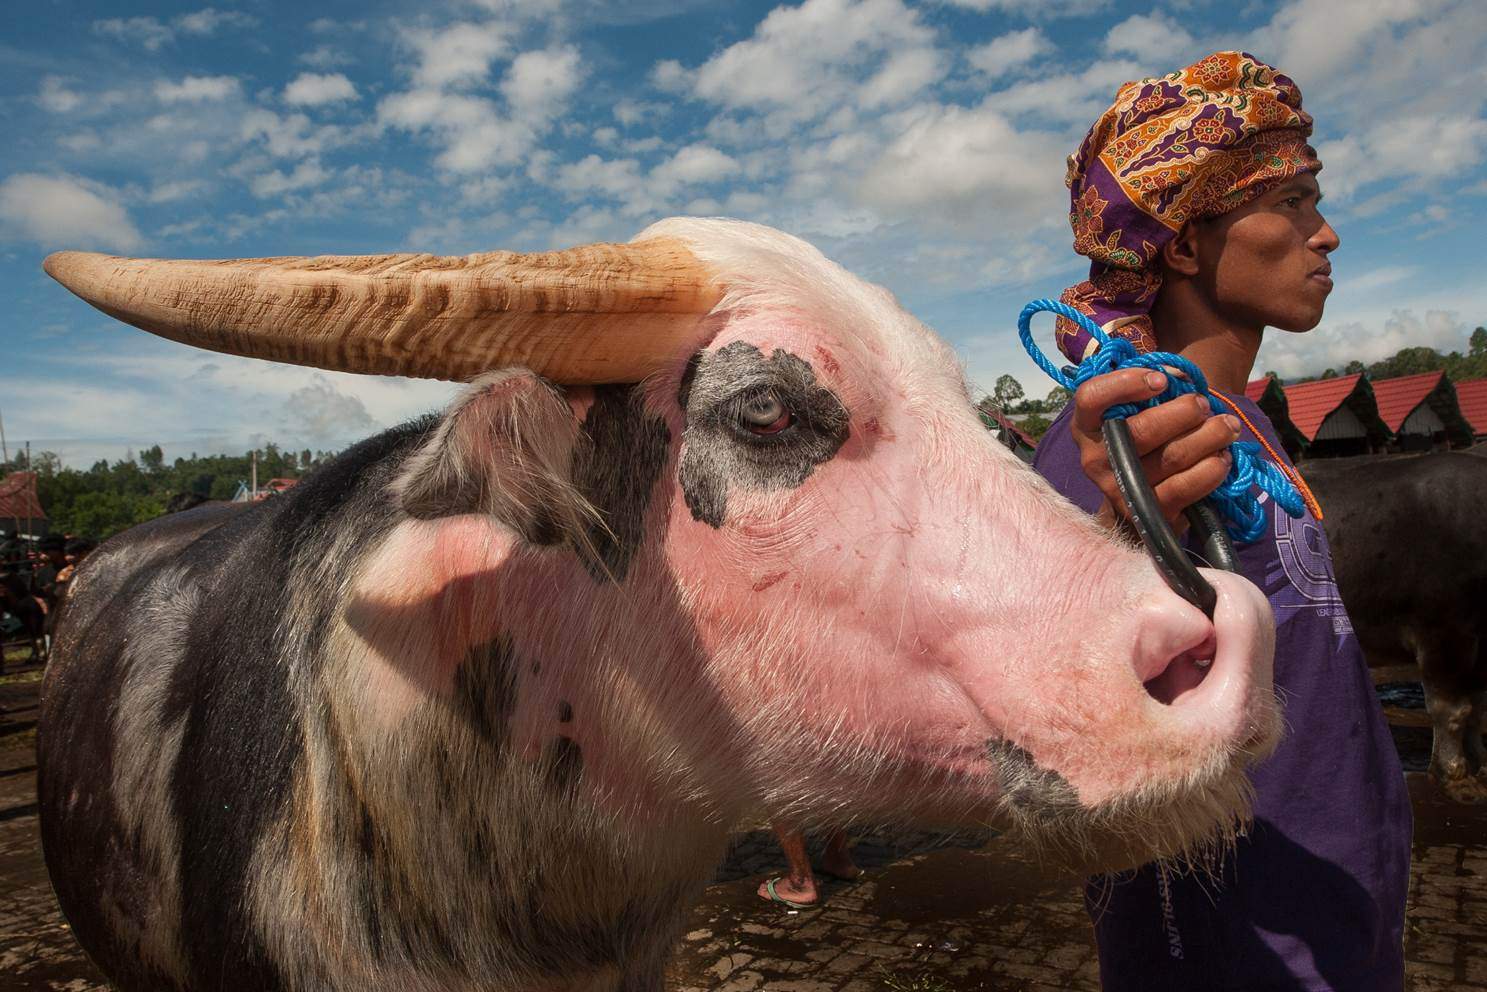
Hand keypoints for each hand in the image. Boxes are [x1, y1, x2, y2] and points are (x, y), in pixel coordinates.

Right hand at [1071, 368, 1240, 529]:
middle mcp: (1095, 458)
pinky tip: (1223, 458)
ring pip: (1172, 456)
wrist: (1139, 495)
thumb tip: (1183, 379)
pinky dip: (1211, 469)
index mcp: (1086, 426)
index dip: (1125, 383)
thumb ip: (1152, 389)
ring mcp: (1119, 489)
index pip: (1092, 397)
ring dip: (1209, 437)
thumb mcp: (1136, 410)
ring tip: (1227, 427)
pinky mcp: (1147, 511)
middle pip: (1143, 430)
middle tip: (1204, 404)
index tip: (1161, 380)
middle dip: (1184, 412)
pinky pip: (1185, 487)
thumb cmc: (1143, 437)